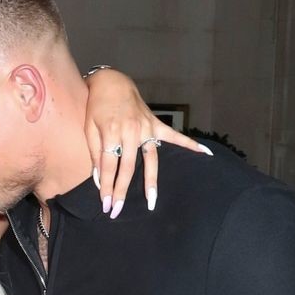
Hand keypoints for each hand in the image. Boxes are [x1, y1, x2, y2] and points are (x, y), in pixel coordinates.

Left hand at [82, 71, 211, 218]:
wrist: (112, 83)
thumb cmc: (97, 107)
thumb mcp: (89, 128)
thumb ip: (95, 153)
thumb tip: (99, 179)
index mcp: (111, 132)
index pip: (109, 166)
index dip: (106, 187)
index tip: (106, 204)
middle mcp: (131, 131)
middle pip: (128, 167)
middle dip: (122, 191)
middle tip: (117, 211)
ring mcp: (146, 128)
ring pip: (151, 159)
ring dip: (151, 181)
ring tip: (152, 201)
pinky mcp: (155, 124)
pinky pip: (174, 136)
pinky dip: (190, 144)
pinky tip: (205, 153)